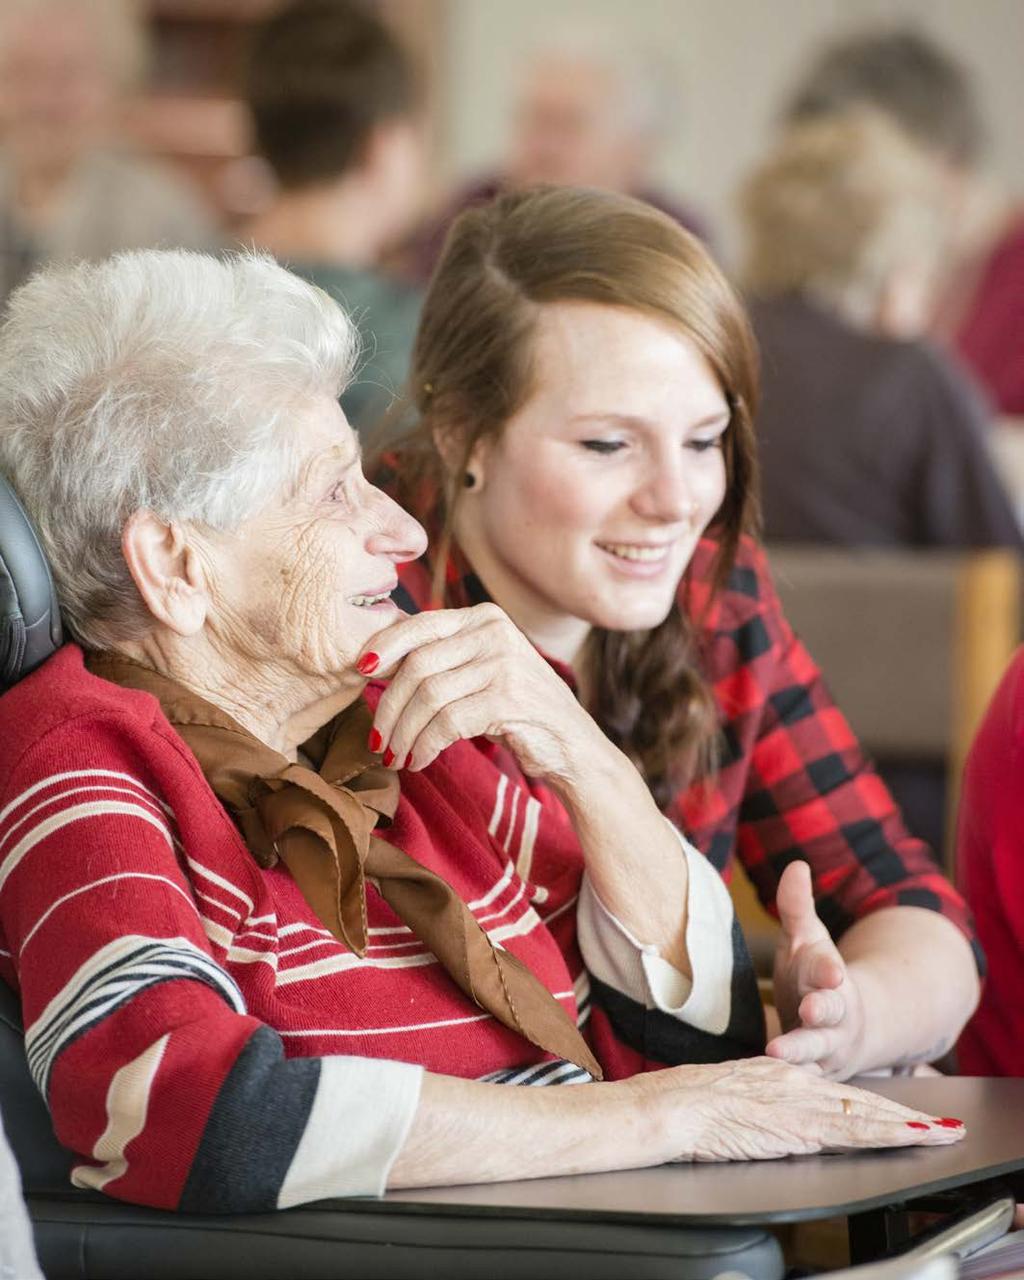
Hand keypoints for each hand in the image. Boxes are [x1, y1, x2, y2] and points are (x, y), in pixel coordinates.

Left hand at [358, 605, 602, 781]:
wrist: (570, 745)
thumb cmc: (516, 710)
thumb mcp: (480, 671)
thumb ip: (442, 658)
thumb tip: (374, 662)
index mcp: (483, 617)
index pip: (419, 625)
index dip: (384, 647)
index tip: (360, 672)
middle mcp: (494, 632)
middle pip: (417, 664)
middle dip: (389, 707)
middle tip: (376, 739)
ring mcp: (503, 663)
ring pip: (428, 696)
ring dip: (403, 732)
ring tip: (395, 755)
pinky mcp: (507, 698)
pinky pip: (447, 722)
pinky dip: (425, 745)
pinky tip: (419, 760)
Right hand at [636, 1057, 963, 1162]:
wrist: (673, 1105)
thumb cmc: (687, 1105)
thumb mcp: (732, 1095)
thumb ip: (759, 1102)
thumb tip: (771, 1116)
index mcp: (779, 1073)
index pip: (837, 1092)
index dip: (872, 1105)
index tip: (899, 1114)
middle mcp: (796, 1081)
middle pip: (859, 1101)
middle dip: (902, 1115)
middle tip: (939, 1126)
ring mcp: (799, 1102)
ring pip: (864, 1114)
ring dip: (905, 1126)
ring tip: (937, 1134)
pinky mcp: (797, 1124)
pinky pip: (850, 1131)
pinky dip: (883, 1133)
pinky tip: (905, 1138)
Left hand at [765, 861, 866, 1078]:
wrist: (845, 1027)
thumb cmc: (815, 977)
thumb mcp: (806, 940)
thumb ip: (797, 907)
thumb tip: (796, 865)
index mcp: (830, 980)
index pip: (832, 972)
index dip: (830, 971)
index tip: (832, 971)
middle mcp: (834, 1017)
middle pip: (830, 1016)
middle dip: (821, 1014)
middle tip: (810, 1010)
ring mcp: (826, 1050)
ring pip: (816, 1055)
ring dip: (799, 1055)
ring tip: (776, 1054)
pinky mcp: (812, 1076)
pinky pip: (802, 1083)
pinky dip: (788, 1085)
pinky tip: (766, 1084)